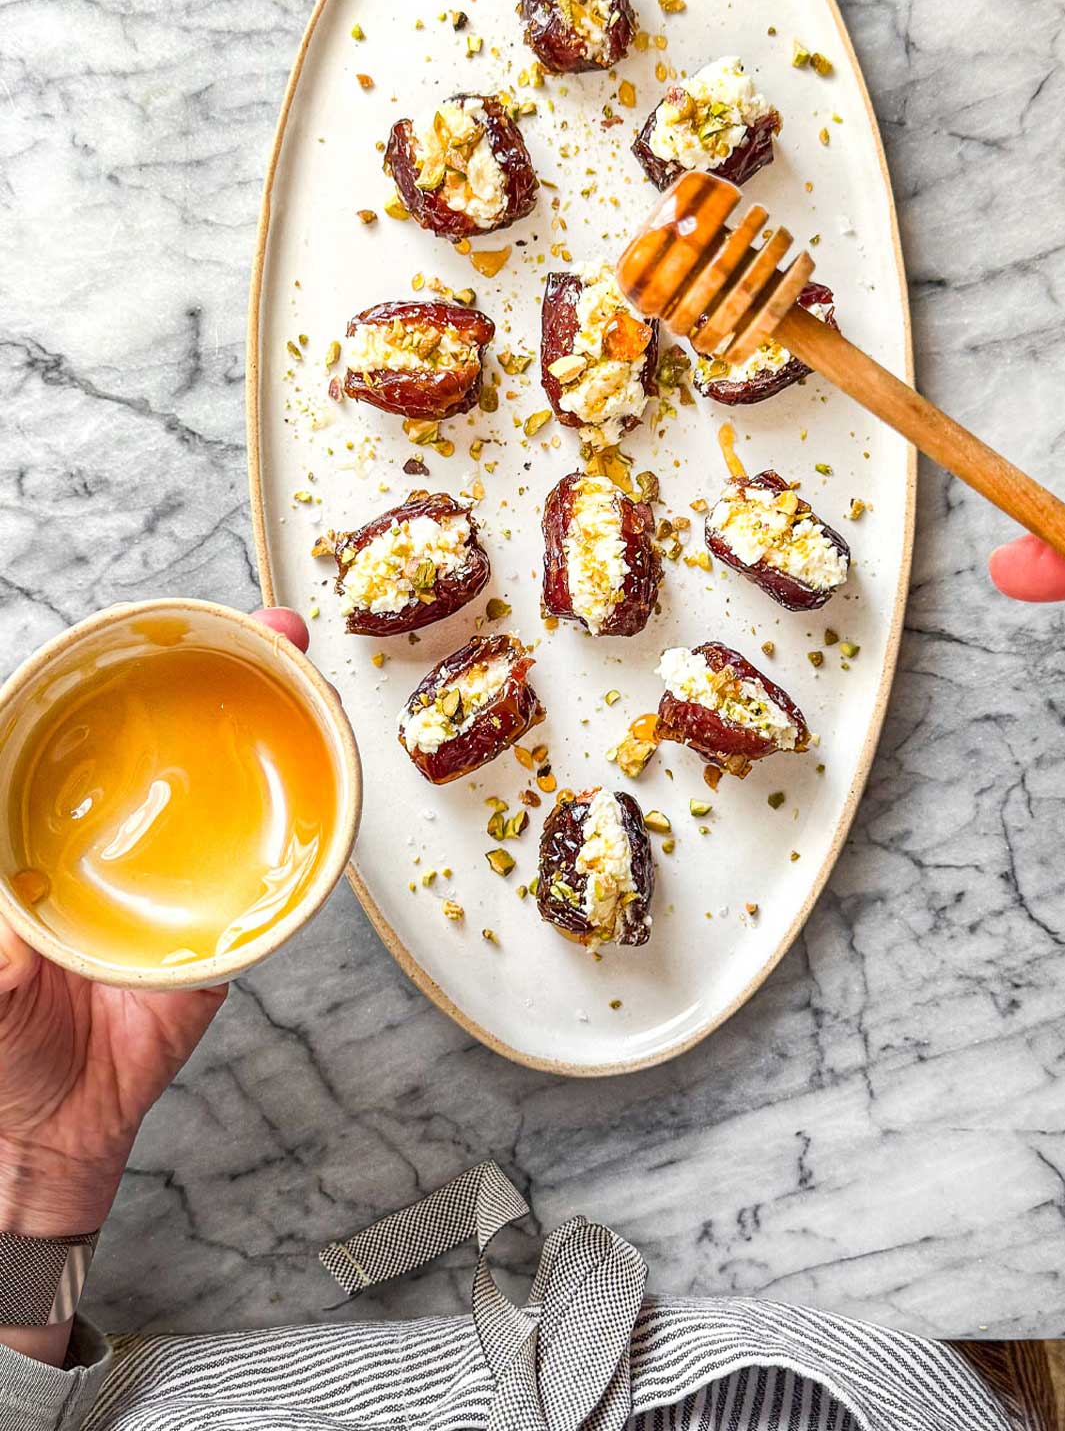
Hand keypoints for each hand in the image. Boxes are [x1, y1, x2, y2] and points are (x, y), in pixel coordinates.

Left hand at [0, 607, 311, 1239]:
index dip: (118, 665)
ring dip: (273, 717)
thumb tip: (11, 860)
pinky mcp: (223, 922)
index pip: (79, 726)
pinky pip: (272, 865)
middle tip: (268, 627)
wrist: (52, 1139)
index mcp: (45, 828)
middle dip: (222, 666)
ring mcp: (173, 872)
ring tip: (304, 667)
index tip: (156, 626)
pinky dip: (308, 818)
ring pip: (227, 781)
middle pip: (168, 733)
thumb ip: (4, 916)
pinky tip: (331, 770)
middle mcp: (115, 835)